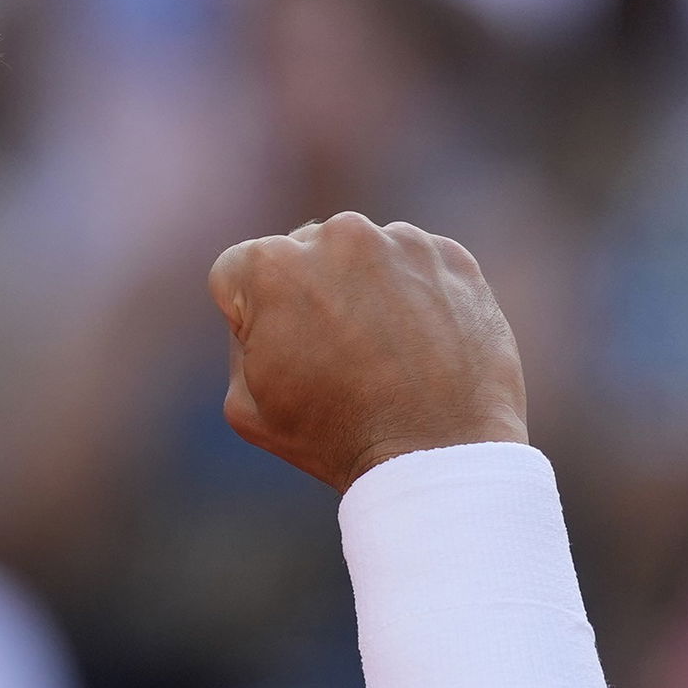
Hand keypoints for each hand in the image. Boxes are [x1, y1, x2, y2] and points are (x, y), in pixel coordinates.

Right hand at [209, 212, 528, 492]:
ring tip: (380, 355)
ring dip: (360, 291)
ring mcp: (400, 240)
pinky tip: (415, 347)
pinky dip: (410, 295)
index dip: (247, 318)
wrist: (439, 452)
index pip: (236, 272)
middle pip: (301, 254)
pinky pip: (412, 265)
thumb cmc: (334, 436)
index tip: (280, 354)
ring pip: (360, 256)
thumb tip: (265, 313)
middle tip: (332, 356)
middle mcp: (336, 235)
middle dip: (307, 294)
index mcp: (272, 266)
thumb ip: (240, 341)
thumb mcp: (245, 405)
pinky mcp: (451, 257)